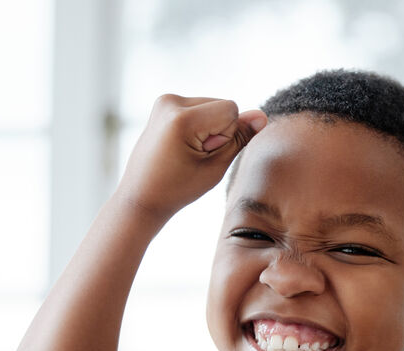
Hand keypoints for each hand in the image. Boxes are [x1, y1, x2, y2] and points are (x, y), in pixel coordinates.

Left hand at [116, 94, 266, 220]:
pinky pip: (199, 109)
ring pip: (212, 107)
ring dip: (209, 129)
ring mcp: (165, 101)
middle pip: (222, 106)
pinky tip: (182, 146)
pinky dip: (198, 127)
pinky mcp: (164, 104)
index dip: (227, 135)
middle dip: (218, 131)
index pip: (231, 109)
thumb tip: (261, 116)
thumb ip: (240, 138)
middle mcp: (171, 102)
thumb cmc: (177, 189)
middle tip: (193, 157)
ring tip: (186, 153)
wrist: (141, 196)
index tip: (204, 155)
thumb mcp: (215, 168)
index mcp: (182, 118)